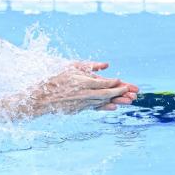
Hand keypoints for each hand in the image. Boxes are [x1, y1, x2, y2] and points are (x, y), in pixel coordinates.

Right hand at [19, 64, 137, 115]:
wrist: (41, 98)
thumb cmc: (55, 79)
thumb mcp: (70, 67)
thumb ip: (89, 66)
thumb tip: (106, 65)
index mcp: (82, 82)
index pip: (104, 83)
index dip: (115, 83)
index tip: (123, 82)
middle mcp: (84, 93)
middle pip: (107, 93)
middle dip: (121, 93)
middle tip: (133, 92)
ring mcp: (82, 103)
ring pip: (104, 102)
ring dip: (118, 101)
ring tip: (130, 100)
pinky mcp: (79, 109)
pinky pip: (96, 108)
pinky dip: (106, 107)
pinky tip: (114, 107)